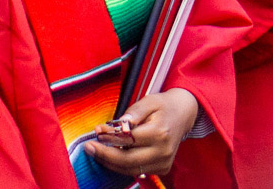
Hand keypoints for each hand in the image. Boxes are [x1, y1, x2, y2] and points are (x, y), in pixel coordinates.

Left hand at [84, 88, 199, 177]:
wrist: (184, 114)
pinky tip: (111, 156)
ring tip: (95, 152)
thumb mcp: (148, 101)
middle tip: (88, 148)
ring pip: (130, 169)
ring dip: (110, 162)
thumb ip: (132, 113)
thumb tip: (114, 126)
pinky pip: (137, 171)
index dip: (109, 138)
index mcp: (159, 133)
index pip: (128, 140)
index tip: (96, 132)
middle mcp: (162, 151)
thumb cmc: (163, 106)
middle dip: (105, 156)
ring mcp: (164, 162)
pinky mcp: (163, 168)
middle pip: (127, 161)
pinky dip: (122, 165)